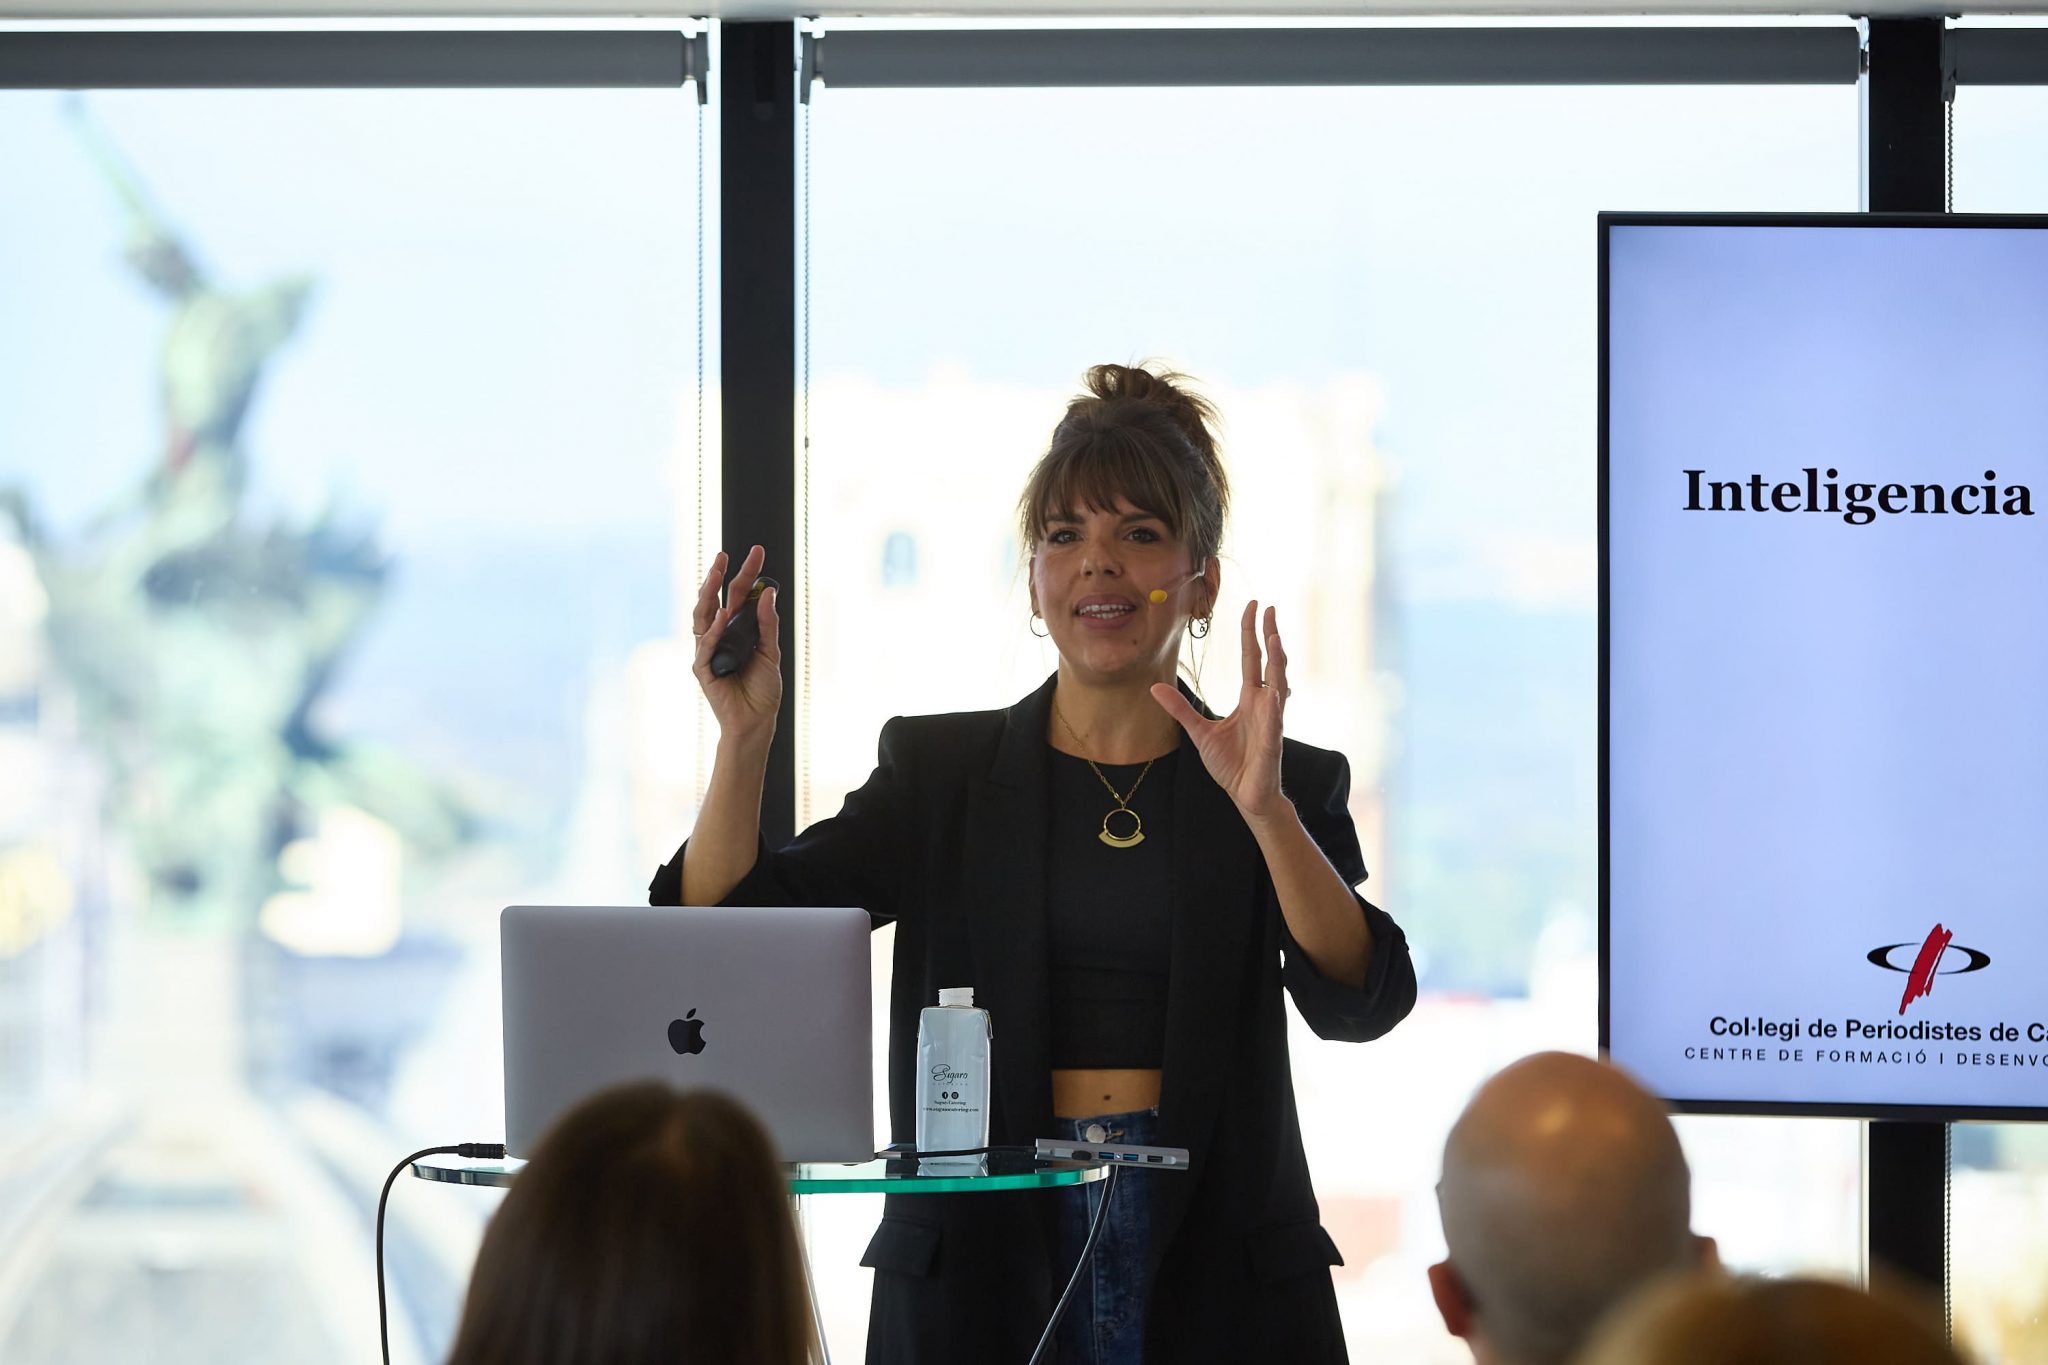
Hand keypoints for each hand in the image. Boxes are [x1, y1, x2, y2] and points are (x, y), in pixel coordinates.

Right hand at [690, 545, 781, 744]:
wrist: (757, 721)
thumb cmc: (762, 688)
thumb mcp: (770, 651)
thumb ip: (767, 624)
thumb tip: (767, 592)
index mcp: (735, 629)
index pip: (737, 595)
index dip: (745, 573)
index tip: (757, 551)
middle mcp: (718, 635)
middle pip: (715, 600)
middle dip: (718, 576)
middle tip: (724, 555)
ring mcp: (708, 650)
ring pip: (702, 617)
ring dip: (708, 594)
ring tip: (717, 573)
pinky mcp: (703, 668)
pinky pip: (706, 646)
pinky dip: (714, 630)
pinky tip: (723, 615)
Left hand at [1151, 600, 1289, 823]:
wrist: (1246, 794)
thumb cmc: (1230, 764)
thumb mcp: (1199, 731)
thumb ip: (1180, 709)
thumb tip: (1155, 688)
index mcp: (1250, 699)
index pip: (1251, 659)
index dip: (1251, 633)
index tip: (1253, 607)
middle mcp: (1264, 704)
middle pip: (1269, 662)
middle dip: (1269, 635)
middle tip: (1269, 607)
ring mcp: (1271, 721)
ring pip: (1278, 684)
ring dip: (1277, 661)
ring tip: (1275, 637)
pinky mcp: (1272, 742)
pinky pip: (1274, 721)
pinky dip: (1275, 706)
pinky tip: (1274, 691)